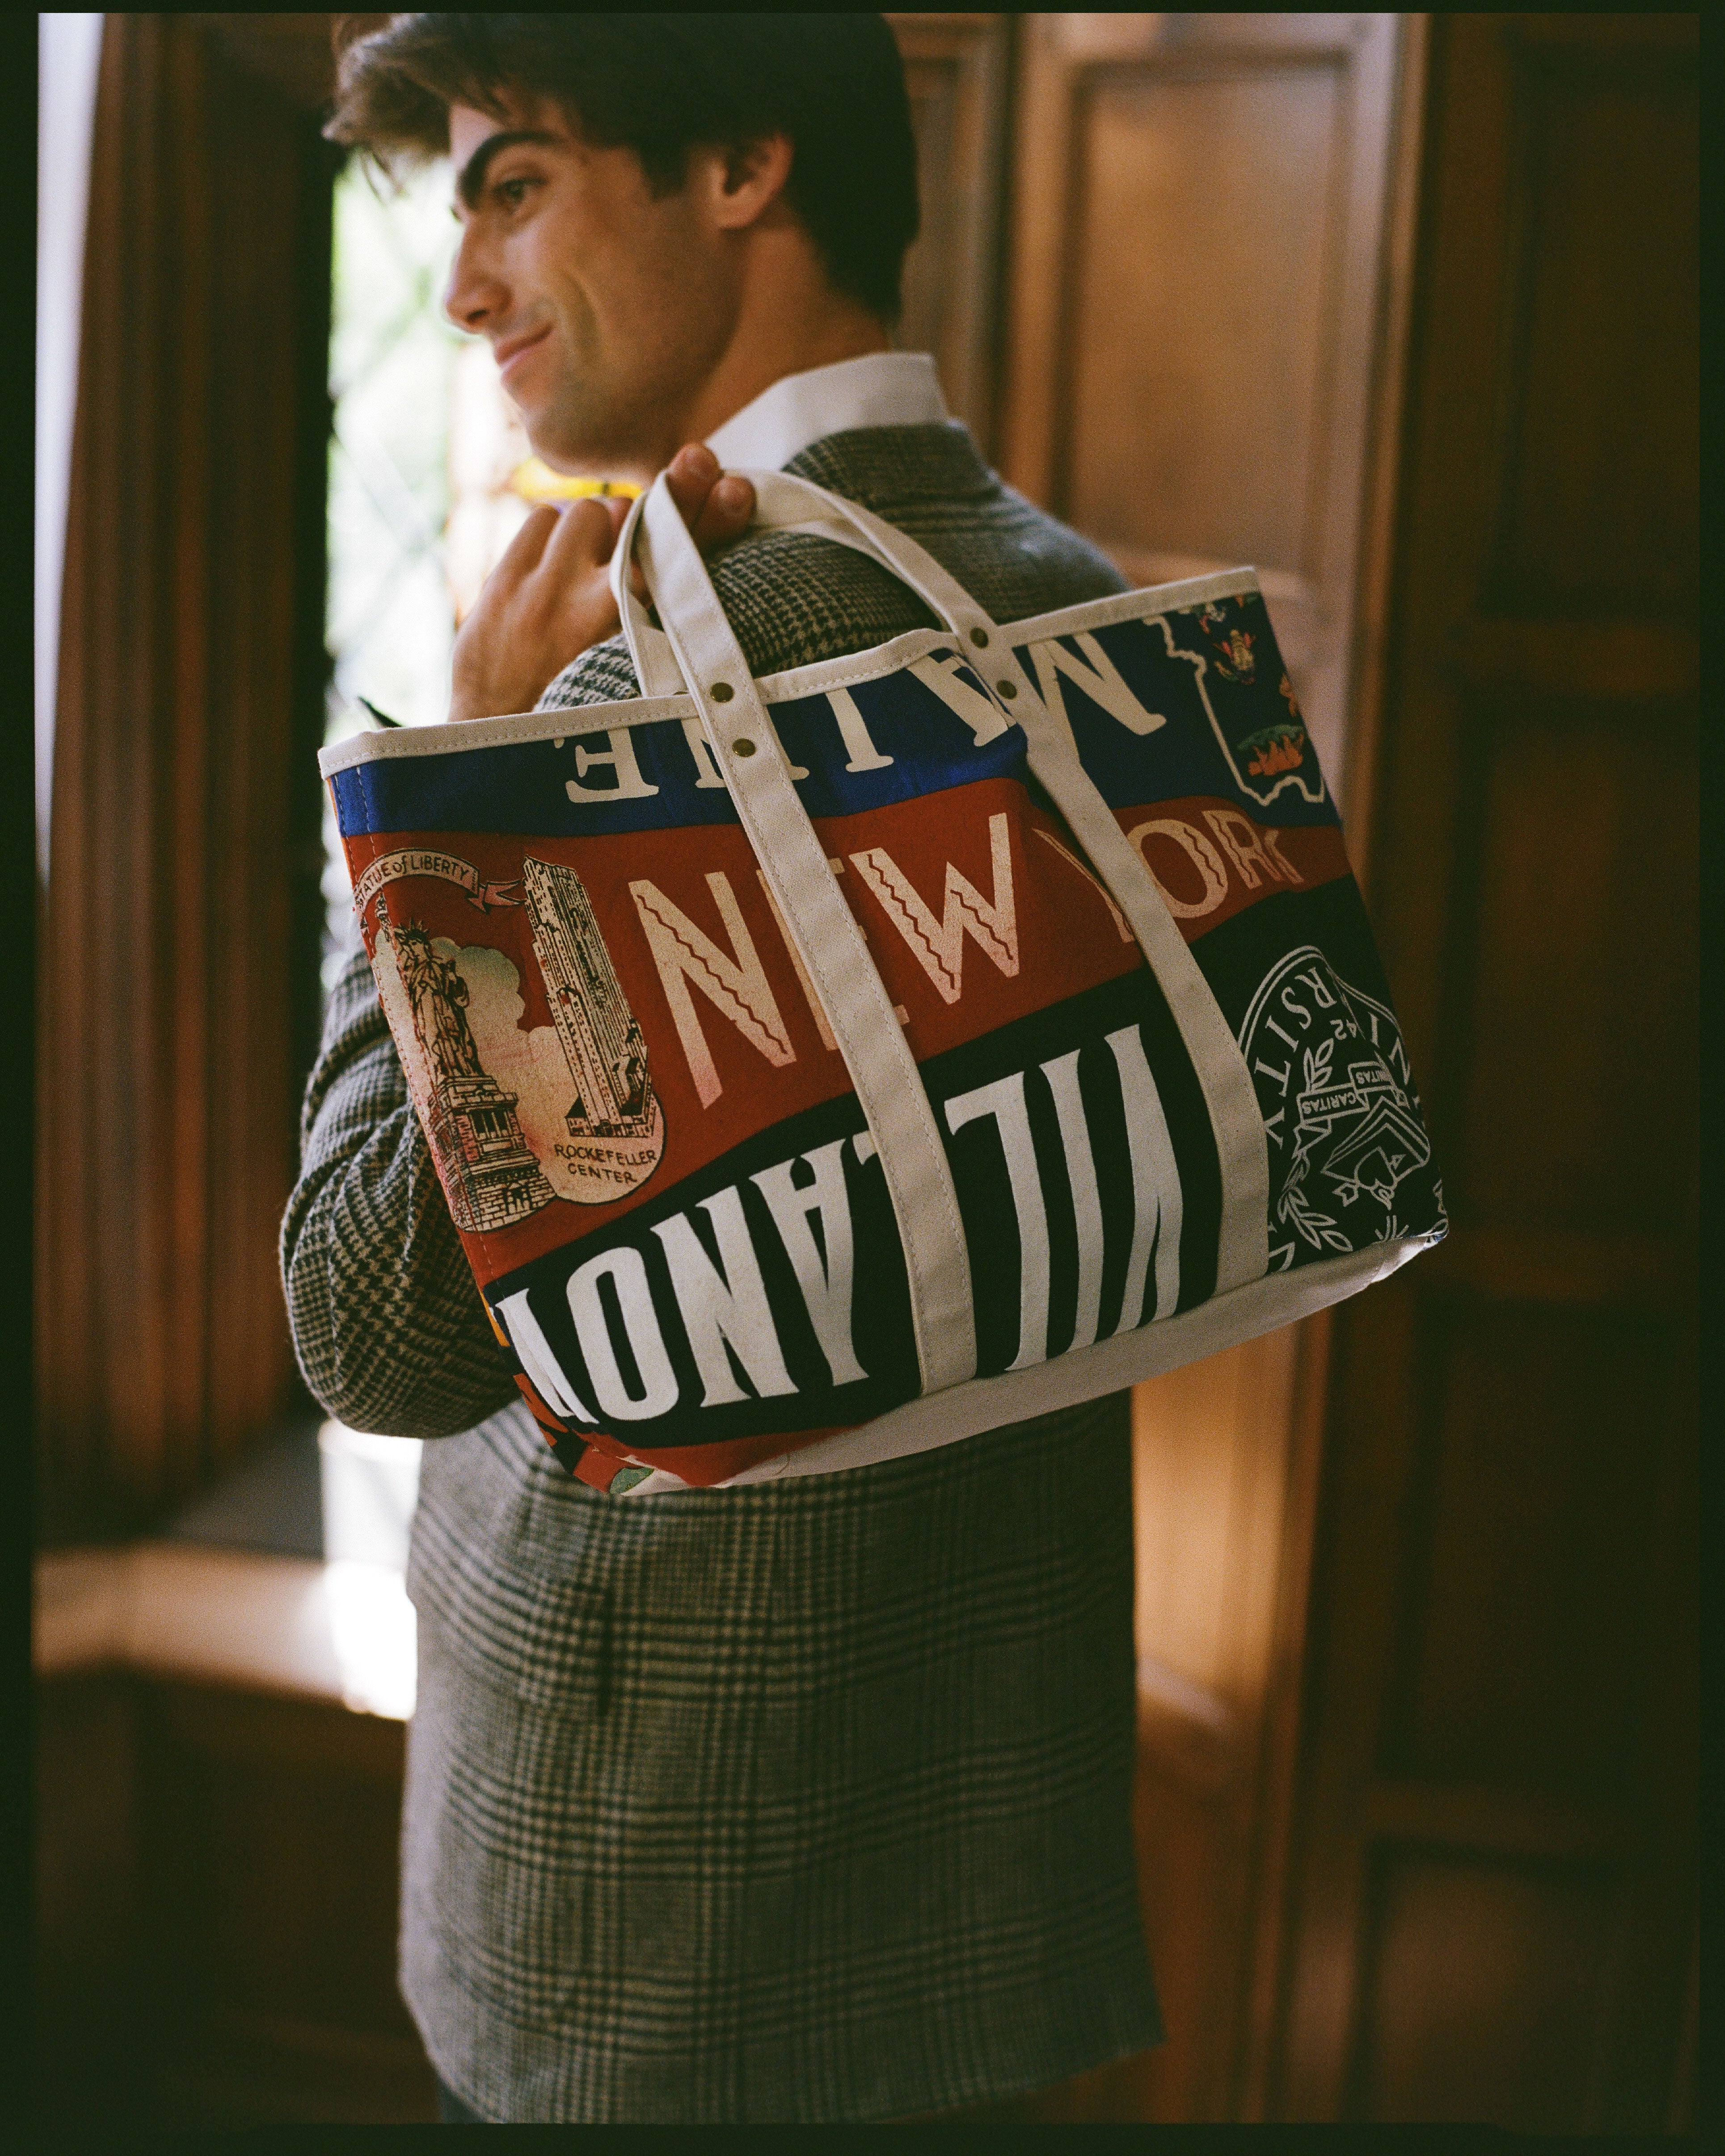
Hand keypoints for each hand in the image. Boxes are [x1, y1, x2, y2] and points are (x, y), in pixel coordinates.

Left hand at [447, 444, 755, 721]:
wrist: (498, 748)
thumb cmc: (579, 716)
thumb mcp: (641, 685)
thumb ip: (671, 630)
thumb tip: (712, 576)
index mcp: (639, 648)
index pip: (685, 567)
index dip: (713, 519)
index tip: (735, 489)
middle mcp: (593, 618)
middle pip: (642, 526)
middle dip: (662, 509)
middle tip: (666, 508)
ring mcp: (542, 597)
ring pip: (590, 512)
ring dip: (601, 524)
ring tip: (600, 555)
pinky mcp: (503, 587)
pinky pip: (541, 520)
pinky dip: (555, 531)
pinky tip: (559, 558)